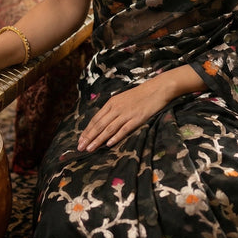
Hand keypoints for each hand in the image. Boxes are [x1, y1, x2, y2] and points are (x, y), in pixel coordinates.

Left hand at [77, 65, 205, 152]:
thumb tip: (103, 122)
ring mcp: (126, 113)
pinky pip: (124, 129)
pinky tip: (108, 144)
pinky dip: (115, 137)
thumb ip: (113, 109)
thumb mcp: (123, 99)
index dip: (87, 130)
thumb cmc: (140, 94)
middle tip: (80, 147)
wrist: (157, 88)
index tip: (80, 140)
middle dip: (89, 137)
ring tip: (90, 148)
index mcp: (112, 103)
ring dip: (98, 139)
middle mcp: (116, 108)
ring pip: (108, 128)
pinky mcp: (136, 118)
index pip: (96, 119)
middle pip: (99, 124)